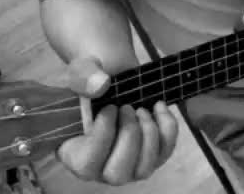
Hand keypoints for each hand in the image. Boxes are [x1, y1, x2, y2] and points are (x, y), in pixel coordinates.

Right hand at [57, 56, 177, 184]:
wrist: (115, 75)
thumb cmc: (93, 78)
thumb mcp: (82, 70)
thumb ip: (84, 76)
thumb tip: (100, 85)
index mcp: (76, 154)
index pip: (88, 164)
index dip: (102, 136)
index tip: (109, 108)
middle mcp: (102, 167)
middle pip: (118, 173)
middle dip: (129, 136)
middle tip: (127, 107)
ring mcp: (130, 164)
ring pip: (144, 167)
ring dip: (148, 133)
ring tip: (141, 109)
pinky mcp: (152, 154)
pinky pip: (166, 150)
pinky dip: (167, 126)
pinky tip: (158, 106)